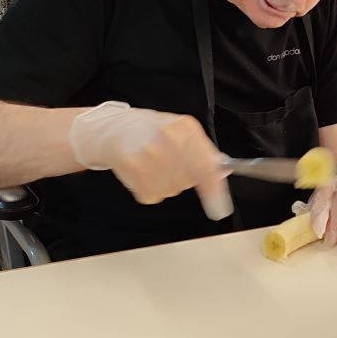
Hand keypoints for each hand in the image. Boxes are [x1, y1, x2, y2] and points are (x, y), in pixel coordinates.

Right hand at [68, 101, 231, 219]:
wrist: (114, 130)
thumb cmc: (153, 131)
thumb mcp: (182, 131)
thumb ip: (204, 151)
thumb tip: (221, 174)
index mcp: (185, 128)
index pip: (206, 165)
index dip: (214, 189)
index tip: (220, 210)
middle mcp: (169, 140)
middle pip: (189, 181)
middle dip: (185, 178)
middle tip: (170, 162)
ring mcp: (150, 156)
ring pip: (172, 189)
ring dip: (166, 183)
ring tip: (153, 163)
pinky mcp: (134, 170)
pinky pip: (153, 194)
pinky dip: (149, 187)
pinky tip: (142, 170)